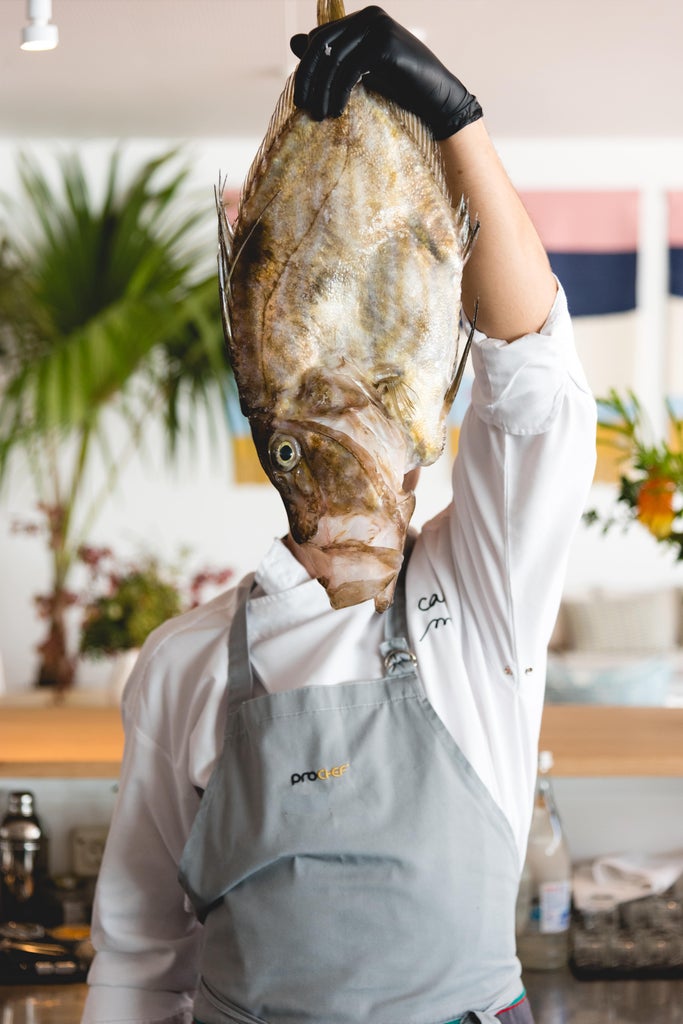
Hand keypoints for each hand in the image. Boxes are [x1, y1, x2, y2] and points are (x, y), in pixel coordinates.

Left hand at [289, 5, 481, 139]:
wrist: (436, 99)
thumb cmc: (400, 87)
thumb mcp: (359, 72)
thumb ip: (331, 57)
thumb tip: (293, 41)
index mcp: (361, 19)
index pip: (320, 38)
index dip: (306, 68)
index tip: (301, 98)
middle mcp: (369, 16)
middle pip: (323, 45)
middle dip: (309, 78)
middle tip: (302, 107)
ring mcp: (378, 27)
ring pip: (335, 59)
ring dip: (323, 90)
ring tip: (320, 115)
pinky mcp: (385, 44)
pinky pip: (351, 69)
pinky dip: (339, 92)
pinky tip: (336, 111)